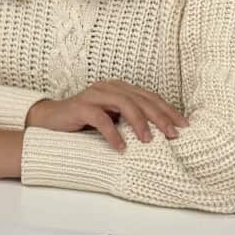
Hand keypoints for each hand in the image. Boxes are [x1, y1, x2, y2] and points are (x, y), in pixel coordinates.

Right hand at [25, 81, 187, 151]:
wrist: (50, 120)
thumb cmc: (84, 122)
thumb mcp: (113, 118)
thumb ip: (130, 120)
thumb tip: (161, 134)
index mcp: (119, 88)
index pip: (149, 96)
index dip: (167, 109)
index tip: (184, 126)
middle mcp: (109, 87)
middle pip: (140, 98)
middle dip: (159, 116)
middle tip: (173, 134)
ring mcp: (94, 95)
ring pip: (124, 103)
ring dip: (139, 122)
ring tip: (149, 141)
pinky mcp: (80, 107)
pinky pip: (101, 118)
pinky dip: (113, 134)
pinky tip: (121, 148)